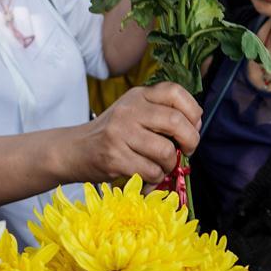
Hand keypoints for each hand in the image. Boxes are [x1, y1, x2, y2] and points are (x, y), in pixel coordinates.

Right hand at [71, 83, 201, 184]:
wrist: (74, 150)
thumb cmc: (113, 134)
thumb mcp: (134, 112)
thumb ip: (161, 113)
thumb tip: (196, 126)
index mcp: (138, 95)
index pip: (175, 92)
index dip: (193, 111)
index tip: (193, 126)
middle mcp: (129, 110)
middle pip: (176, 122)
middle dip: (191, 141)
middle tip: (188, 150)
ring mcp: (120, 133)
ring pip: (165, 152)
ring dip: (169, 165)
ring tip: (161, 166)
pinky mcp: (114, 157)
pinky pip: (151, 171)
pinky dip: (155, 178)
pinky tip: (146, 176)